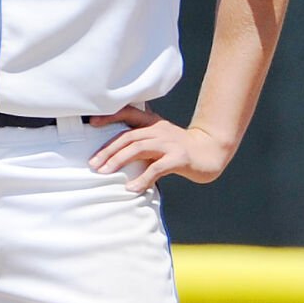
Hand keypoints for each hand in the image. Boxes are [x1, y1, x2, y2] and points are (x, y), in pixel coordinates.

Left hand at [87, 106, 230, 191]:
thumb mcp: (159, 141)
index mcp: (153, 123)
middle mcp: (159, 130)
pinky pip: (157, 168)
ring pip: (138, 148)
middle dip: (108, 150)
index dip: (110, 117)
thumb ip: (140, 143)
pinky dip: (142, 178)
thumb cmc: (180, 150)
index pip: (129, 114)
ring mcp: (170, 143)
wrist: (212, 152)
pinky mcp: (179, 158)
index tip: (91, 123)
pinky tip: (132, 188)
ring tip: (105, 172)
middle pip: (128, 136)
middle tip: (93, 163)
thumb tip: (112, 156)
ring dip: (119, 160)